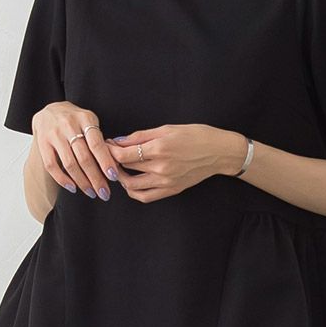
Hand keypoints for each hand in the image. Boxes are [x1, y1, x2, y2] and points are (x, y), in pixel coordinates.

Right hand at [32, 102, 124, 200]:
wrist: (50, 110)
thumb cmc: (75, 119)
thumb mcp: (90, 121)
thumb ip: (99, 139)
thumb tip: (112, 165)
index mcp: (85, 118)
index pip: (96, 144)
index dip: (105, 162)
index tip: (113, 176)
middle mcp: (69, 125)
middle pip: (84, 157)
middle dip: (96, 178)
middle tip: (104, 193)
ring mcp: (54, 134)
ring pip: (69, 164)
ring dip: (82, 182)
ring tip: (91, 192)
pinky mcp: (42, 142)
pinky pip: (51, 165)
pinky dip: (62, 179)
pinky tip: (72, 187)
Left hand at [106, 123, 225, 202]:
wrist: (219, 152)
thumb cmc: (195, 135)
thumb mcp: (167, 129)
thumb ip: (140, 136)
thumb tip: (119, 141)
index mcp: (159, 148)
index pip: (124, 155)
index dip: (110, 150)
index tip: (106, 144)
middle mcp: (161, 167)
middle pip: (126, 168)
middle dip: (113, 161)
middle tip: (110, 154)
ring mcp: (166, 181)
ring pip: (132, 186)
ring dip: (121, 178)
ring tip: (119, 169)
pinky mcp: (171, 190)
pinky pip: (146, 196)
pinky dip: (133, 191)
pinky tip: (130, 183)